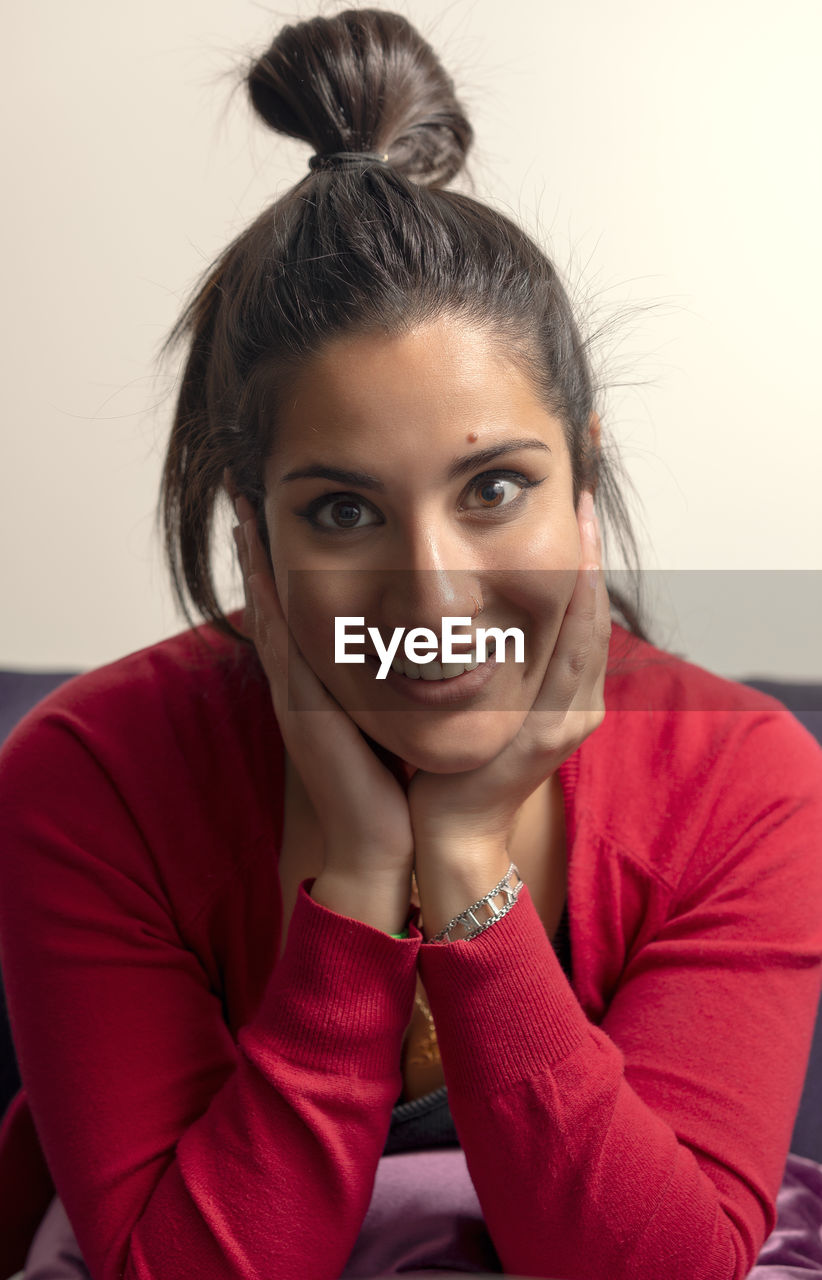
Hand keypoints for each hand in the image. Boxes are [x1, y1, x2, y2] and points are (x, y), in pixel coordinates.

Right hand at [230, 488, 414, 909]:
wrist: (383, 838)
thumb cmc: (395, 782)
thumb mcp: (398, 718)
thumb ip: (403, 682)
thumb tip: (431, 647)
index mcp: (326, 679)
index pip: (303, 606)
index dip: (285, 561)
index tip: (280, 512)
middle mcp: (303, 679)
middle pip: (274, 598)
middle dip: (259, 547)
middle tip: (247, 493)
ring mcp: (295, 692)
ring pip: (269, 612)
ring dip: (253, 562)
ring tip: (243, 510)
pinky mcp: (299, 707)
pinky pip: (279, 644)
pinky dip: (265, 603)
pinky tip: (258, 565)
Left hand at [408, 490, 608, 862]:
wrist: (440, 832)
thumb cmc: (445, 762)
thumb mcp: (467, 694)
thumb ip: (476, 650)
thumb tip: (455, 594)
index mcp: (557, 688)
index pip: (576, 605)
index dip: (578, 548)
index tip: (571, 490)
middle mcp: (575, 698)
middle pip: (592, 604)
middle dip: (591, 540)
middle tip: (587, 479)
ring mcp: (570, 716)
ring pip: (590, 624)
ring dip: (590, 562)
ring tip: (585, 504)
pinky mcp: (552, 734)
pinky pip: (572, 660)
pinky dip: (577, 611)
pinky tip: (574, 567)